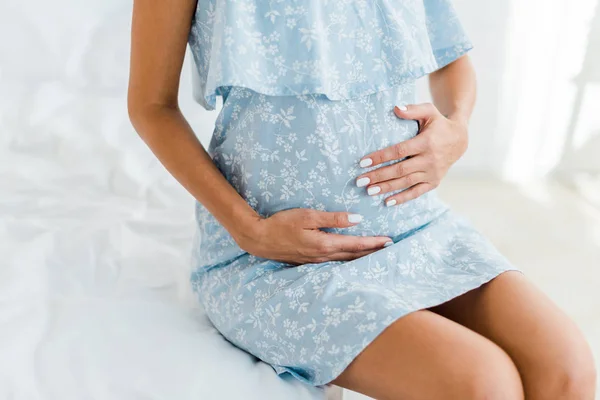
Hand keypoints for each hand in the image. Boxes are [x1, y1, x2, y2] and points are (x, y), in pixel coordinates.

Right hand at [235, 208, 392, 264]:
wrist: (260, 239)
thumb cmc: (282, 223)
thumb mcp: (308, 216)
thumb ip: (333, 218)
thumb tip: (357, 219)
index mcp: (325, 243)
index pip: (356, 244)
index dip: (374, 243)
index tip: (389, 241)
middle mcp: (323, 255)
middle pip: (354, 256)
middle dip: (373, 253)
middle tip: (390, 250)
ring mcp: (316, 261)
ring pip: (345, 261)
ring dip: (362, 258)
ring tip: (375, 255)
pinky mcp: (310, 261)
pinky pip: (335, 263)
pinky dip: (347, 260)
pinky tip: (351, 259)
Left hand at [356, 103, 468, 205]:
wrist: (459, 140)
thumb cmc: (439, 124)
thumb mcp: (429, 111)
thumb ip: (413, 110)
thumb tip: (395, 108)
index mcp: (426, 142)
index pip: (399, 151)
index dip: (380, 157)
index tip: (363, 162)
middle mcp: (430, 160)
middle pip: (400, 170)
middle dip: (378, 176)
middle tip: (360, 181)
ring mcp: (432, 173)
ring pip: (406, 182)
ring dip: (387, 188)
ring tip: (369, 191)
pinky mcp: (434, 182)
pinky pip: (416, 192)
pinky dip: (402, 198)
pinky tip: (387, 202)